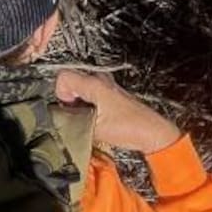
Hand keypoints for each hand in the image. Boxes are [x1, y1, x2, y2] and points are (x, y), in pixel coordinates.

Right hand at [55, 70, 180, 153]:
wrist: (152, 133)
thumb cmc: (130, 128)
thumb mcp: (94, 129)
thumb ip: (72, 122)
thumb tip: (59, 121)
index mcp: (94, 83)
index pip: (63, 78)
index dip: (60, 95)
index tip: (67, 110)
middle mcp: (100, 79)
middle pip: (71, 83)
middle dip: (68, 101)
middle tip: (77, 118)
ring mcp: (107, 85)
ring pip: (80, 90)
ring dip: (79, 105)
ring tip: (89, 121)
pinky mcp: (112, 94)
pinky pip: (90, 95)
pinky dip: (88, 106)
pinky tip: (97, 120)